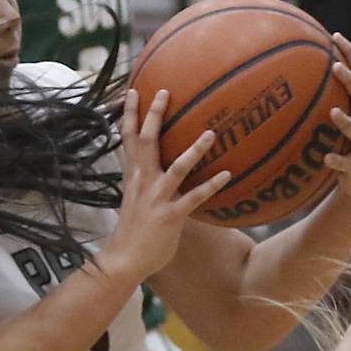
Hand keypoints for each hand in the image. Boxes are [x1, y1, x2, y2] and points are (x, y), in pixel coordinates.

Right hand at [106, 87, 230, 280]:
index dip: (130, 114)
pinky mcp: (171, 215)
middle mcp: (143, 182)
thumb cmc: (131, 233)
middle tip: (165, 91)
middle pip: (147, 141)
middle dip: (154, 115)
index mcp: (133, 177)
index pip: (128, 139)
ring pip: (177, 167)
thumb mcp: (132, 201)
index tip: (134, 91)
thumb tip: (154, 172)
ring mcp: (157, 198)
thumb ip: (142, 183)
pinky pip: (194, 197)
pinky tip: (227, 174)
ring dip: (195, 149)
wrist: (123, 260)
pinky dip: (212, 185)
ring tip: (211, 132)